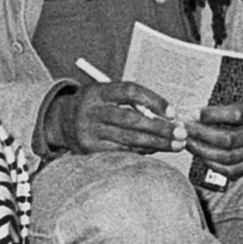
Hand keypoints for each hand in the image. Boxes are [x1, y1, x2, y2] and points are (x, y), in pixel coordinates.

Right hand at [64, 79, 180, 155]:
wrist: (60, 121)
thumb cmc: (96, 107)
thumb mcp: (107, 95)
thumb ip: (132, 102)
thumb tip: (169, 116)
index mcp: (98, 91)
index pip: (130, 91)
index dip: (154, 100)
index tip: (173, 112)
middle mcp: (91, 110)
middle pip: (131, 119)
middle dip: (161, 128)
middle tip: (182, 133)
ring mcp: (88, 131)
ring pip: (128, 139)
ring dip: (156, 143)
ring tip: (176, 145)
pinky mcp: (88, 149)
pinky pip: (121, 151)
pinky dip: (141, 151)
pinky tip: (156, 150)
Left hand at [184, 76, 242, 182]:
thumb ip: (236, 86)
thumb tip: (204, 89)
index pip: (238, 115)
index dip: (213, 115)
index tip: (193, 112)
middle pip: (229, 140)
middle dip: (201, 134)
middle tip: (183, 127)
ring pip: (228, 158)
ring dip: (203, 151)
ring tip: (186, 141)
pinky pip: (234, 170)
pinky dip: (214, 165)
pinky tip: (201, 154)